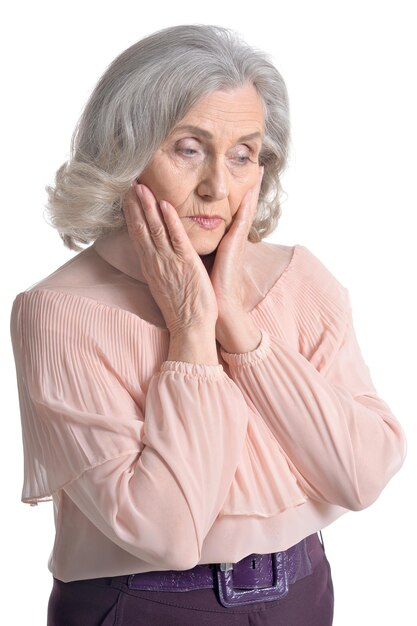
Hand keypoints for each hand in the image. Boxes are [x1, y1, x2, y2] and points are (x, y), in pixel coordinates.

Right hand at [122, 183, 218, 336]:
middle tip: (129, 183)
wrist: (190, 327)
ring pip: (154, 229)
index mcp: (150, 266)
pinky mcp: (185, 264)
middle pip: (140, 228)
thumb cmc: (181, 307)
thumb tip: (158, 253)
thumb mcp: (164, 283)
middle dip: (134, 204)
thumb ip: (160, 265)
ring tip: (140, 186)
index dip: (131, 214)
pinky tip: (164, 205)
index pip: (137, 235)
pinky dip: (170, 221)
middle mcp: (155, 262)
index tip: (127, 196)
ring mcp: (169, 262)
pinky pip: (176, 238)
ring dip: (147, 206)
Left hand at [209, 167, 263, 317]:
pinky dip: (246, 205)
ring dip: (251, 188)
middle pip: (242, 204)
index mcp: (224, 240)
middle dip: (249, 184)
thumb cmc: (208, 287)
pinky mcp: (235, 247)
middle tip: (255, 162)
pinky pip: (241, 220)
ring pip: (245, 208)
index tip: (239, 174)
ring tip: (258, 167)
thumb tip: (186, 234)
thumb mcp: (202, 259)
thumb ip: (198, 245)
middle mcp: (232, 238)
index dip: (236, 193)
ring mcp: (236, 241)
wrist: (218, 308)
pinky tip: (249, 190)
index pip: (231, 211)